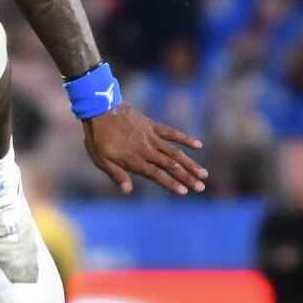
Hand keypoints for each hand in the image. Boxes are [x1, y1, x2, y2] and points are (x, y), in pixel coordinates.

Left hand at [83, 104, 207, 194]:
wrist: (100, 110)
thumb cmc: (98, 138)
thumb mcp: (101, 160)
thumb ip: (116, 174)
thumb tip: (127, 190)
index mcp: (135, 161)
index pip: (158, 176)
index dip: (171, 184)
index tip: (185, 192)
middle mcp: (147, 150)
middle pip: (171, 166)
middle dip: (187, 177)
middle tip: (201, 187)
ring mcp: (152, 137)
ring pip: (175, 152)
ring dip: (190, 163)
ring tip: (204, 172)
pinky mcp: (153, 126)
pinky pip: (172, 133)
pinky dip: (185, 139)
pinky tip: (198, 145)